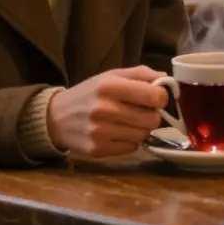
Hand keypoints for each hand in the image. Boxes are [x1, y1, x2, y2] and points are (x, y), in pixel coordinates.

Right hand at [46, 65, 168, 156]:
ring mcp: (100, 131)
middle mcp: (104, 109)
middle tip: (140, 111)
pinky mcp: (98, 149)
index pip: (155, 96)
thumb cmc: (90, 93)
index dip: (161, 98)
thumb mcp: (112, 76)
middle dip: (150, 115)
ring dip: (140, 129)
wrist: (56, 117)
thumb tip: (167, 80)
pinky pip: (131, 148)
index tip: (155, 98)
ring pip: (143, 135)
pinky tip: (116, 133)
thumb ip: (141, 74)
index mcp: (110, 86)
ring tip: (126, 122)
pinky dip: (129, 142)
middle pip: (153, 119)